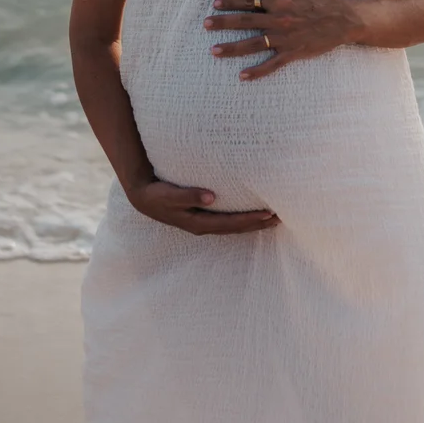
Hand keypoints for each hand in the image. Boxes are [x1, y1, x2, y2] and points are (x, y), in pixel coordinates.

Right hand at [125, 178, 278, 234]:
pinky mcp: (202, 215)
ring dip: (252, 222)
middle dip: (258, 224)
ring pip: (233, 226)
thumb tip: (212, 197)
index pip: (230, 224)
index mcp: (198, 222)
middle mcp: (203, 225)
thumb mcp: (168, 195)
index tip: (269, 214)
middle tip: (281, 218)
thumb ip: (188, 195)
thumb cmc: (156, 194)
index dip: (250, 221)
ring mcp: (203, 222)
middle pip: (236, 228)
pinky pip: (227, 220)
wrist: (142, 197)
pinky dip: (242, 218)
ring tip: (273, 217)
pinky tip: (252, 213)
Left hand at [204, 0, 359, 79]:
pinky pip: (272, 64)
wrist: (343, 20)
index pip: (249, 1)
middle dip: (223, 23)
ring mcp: (285, 39)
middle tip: (206, 24)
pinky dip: (257, 71)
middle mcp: (279, 20)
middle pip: (245, 22)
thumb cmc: (319, 2)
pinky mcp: (293, 54)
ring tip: (214, 51)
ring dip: (232, 48)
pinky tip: (242, 76)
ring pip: (253, 44)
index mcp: (279, 3)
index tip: (215, 4)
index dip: (231, 2)